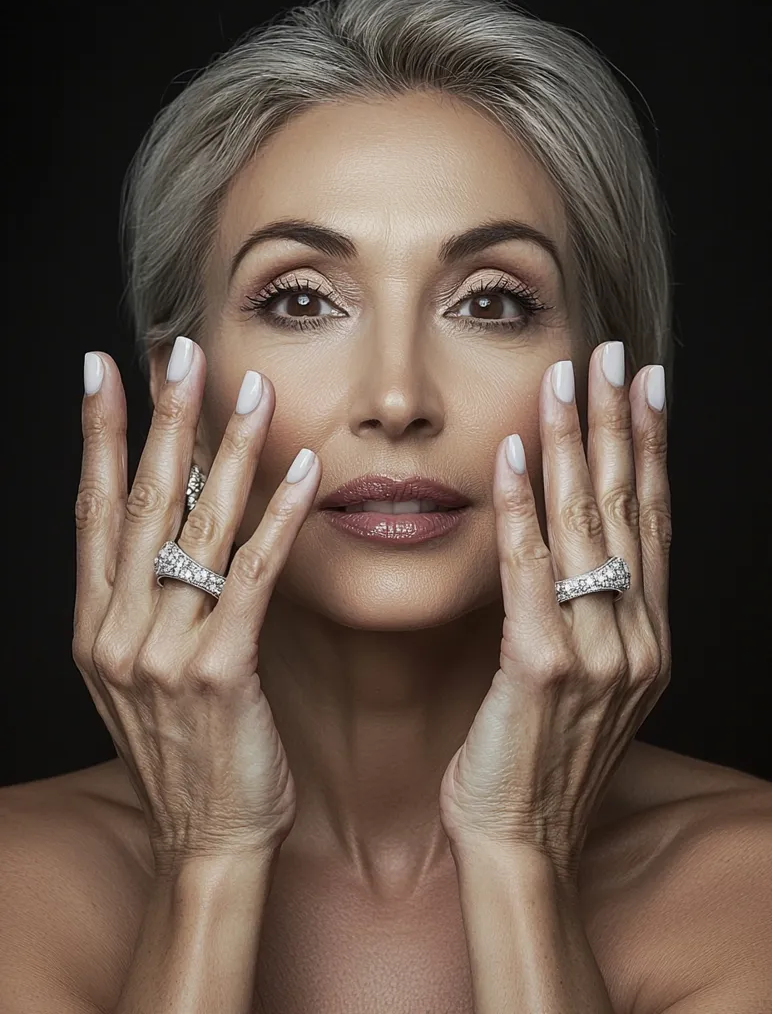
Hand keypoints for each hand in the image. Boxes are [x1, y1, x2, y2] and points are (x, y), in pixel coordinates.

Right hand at [72, 340, 319, 875]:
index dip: (94, 435)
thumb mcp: (143, 676)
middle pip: (140, 501)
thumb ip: (143, 606)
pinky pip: (252, 577)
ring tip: (249, 388)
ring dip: (226, 450)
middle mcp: (119, 631)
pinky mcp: (221, 672)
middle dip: (161, 419)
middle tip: (178, 351)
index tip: (102, 371)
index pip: (91, 511)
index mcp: (95, 626)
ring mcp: (164, 652)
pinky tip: (301, 470)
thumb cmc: (187, 753)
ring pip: (197, 528)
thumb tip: (168, 529)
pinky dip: (278, 519)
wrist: (208, 838)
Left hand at [438, 343, 670, 882]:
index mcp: (646, 638)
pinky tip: (515, 455)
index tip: (645, 387)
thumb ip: (588, 616)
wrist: (521, 840)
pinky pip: (531, 570)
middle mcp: (635, 637)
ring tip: (563, 381)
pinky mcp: (542, 666)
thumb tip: (568, 550)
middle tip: (611, 356)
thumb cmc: (540, 761)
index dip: (650, 448)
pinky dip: (522, 509)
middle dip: (617, 424)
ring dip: (572, 445)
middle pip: (627, 508)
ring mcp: (596, 652)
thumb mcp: (584, 683)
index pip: (652, 521)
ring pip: (585, 527)